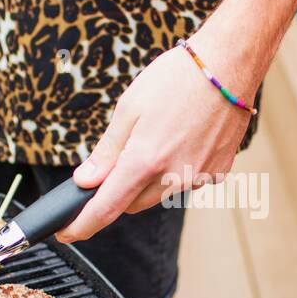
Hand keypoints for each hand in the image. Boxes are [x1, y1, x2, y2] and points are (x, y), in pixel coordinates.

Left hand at [58, 38, 254, 241]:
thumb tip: (86, 180)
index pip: (106, 208)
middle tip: (117, 161)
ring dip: (148, 181)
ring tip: (157, 138)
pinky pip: (186, 182)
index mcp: (145, 160)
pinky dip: (175, 171)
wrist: (229, 65)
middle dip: (118, 191)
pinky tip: (181, 140)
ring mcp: (199, 177)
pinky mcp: (217, 172)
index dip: (82, 225)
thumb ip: (106, 151)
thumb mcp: (129, 108)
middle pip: (132, 204)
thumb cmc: (178, 78)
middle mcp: (174, 176)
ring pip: (159, 195)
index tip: (67, 233)